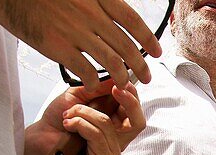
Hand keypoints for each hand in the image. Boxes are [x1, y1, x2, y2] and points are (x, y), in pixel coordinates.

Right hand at [0, 0, 161, 91]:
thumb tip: (115, 18)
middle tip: (146, 77)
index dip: (148, 39)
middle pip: (126, 45)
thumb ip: (97, 4)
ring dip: (122, 77)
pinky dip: (95, 81)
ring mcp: (75, 32)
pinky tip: (96, 86)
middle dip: (140, 65)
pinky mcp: (58, 47)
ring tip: (125, 85)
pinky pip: (86, 71)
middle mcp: (91, 14)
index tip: (156, 52)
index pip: (132, 21)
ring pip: (111, 61)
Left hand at [32, 81, 144, 154]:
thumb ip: (99, 88)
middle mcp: (118, 138)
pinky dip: (80, 124)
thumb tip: (118, 77)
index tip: (121, 82)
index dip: (132, 96)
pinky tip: (69, 125)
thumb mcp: (79, 95)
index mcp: (116, 122)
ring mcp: (112, 150)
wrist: (41, 136)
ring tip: (69, 114)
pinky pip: (96, 135)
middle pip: (138, 122)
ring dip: (84, 113)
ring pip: (107, 123)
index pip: (135, 111)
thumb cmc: (58, 118)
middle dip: (129, 102)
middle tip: (116, 90)